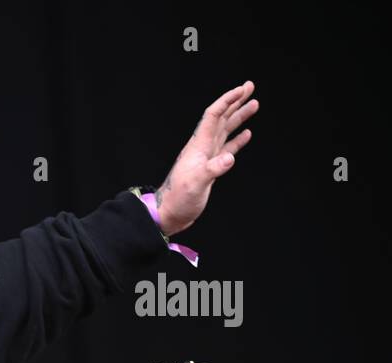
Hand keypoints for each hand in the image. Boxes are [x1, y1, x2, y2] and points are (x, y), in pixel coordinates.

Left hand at [152, 80, 257, 235]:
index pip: (213, 116)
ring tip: (254, 104)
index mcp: (198, 146)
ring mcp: (206, 157)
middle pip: (221, 118)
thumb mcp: (195, 185)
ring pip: (226, 130)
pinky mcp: (210, 168)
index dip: (227, 101)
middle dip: (236, 101)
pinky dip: (238, 139)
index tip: (242, 89)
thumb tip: (229, 158)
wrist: (169, 214)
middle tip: (250, 86)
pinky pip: (226, 147)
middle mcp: (202, 147)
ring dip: (239, 117)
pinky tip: (246, 134)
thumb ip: (212, 170)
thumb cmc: (178, 200)